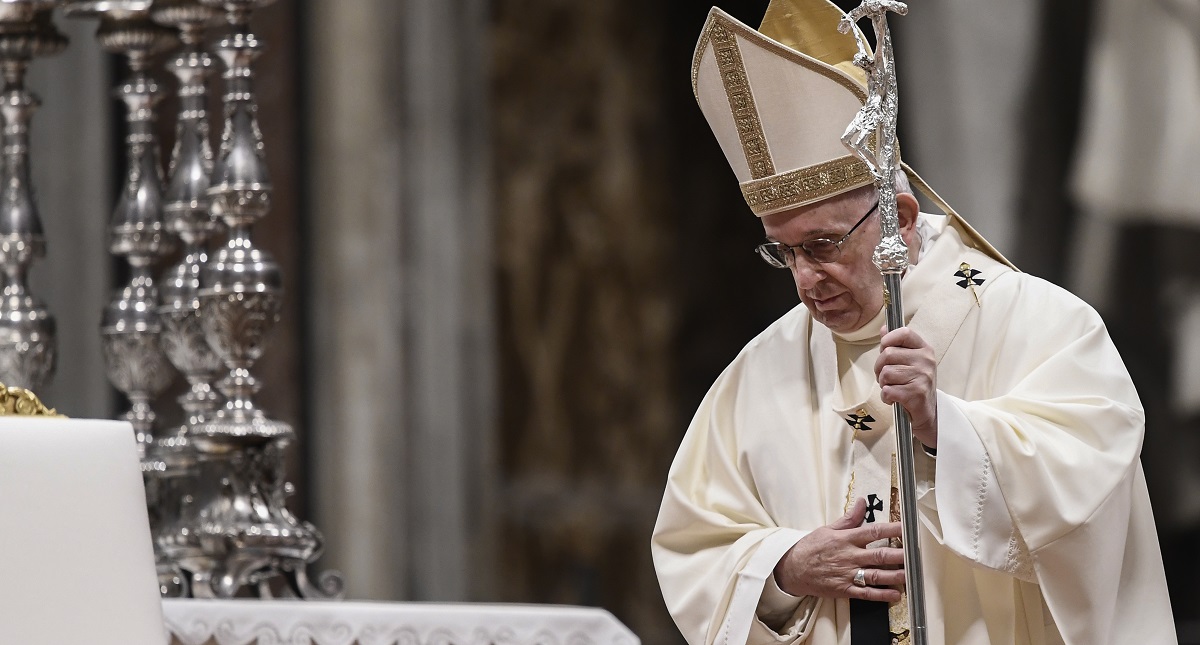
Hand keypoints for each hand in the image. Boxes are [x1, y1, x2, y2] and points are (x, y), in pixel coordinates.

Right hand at [773, 497, 904, 602]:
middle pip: (879, 555)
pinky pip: (866, 593)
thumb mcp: (828, 528)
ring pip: (876, 575)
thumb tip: (862, 503)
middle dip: (899, 555)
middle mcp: (849, 556)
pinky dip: (881, 595)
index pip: (873, 532)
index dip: (892, 530)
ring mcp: (848, 574)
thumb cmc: (810, 548)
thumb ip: (848, 518)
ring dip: (895, 576)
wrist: (792, 569)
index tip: (906, 528)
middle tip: (914, 554)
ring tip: (910, 575)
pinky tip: (895, 594)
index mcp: (846, 539)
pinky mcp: (845, 589)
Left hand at [876, 325, 937, 447]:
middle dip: (879, 367)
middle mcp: (926, 361)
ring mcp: (922, 377)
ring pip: (885, 373)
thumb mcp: (909, 362)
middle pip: (887, 354)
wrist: (928, 412)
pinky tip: (895, 398)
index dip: (888, 339)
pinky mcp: (917, 393)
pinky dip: (886, 397)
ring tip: (893, 387)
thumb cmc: (915, 384)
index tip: (885, 349)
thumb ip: (896, 345)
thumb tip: (884, 328)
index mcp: (924, 350)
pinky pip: (888, 390)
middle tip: (887, 377)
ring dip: (883, 384)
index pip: (904, 333)